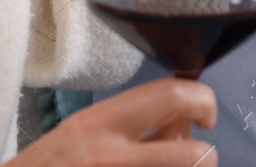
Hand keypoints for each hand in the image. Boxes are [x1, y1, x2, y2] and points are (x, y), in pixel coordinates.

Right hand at [5, 78, 216, 165]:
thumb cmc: (48, 166)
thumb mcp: (85, 130)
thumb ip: (131, 123)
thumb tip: (181, 121)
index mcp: (101, 123)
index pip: (169, 95)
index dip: (202, 100)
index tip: (206, 114)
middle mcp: (112, 156)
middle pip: (190, 153)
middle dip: (207, 154)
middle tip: (204, 152)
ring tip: (173, 163)